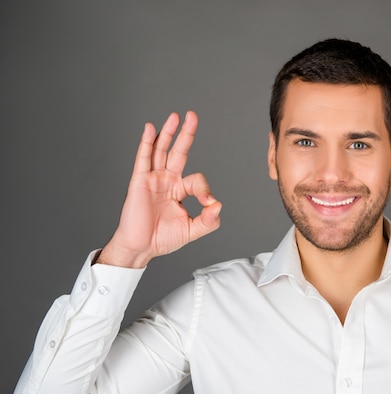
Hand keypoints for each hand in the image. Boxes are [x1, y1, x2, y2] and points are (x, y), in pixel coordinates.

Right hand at [97, 111, 221, 267]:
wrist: (141, 247)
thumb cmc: (162, 239)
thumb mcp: (192, 230)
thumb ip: (209, 220)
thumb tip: (218, 205)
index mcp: (180, 190)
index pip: (197, 180)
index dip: (205, 190)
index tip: (208, 204)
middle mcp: (167, 181)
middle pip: (178, 152)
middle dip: (186, 134)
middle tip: (192, 116)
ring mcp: (153, 179)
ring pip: (161, 150)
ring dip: (168, 132)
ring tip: (175, 116)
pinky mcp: (140, 181)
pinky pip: (144, 158)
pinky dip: (147, 142)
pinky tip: (151, 128)